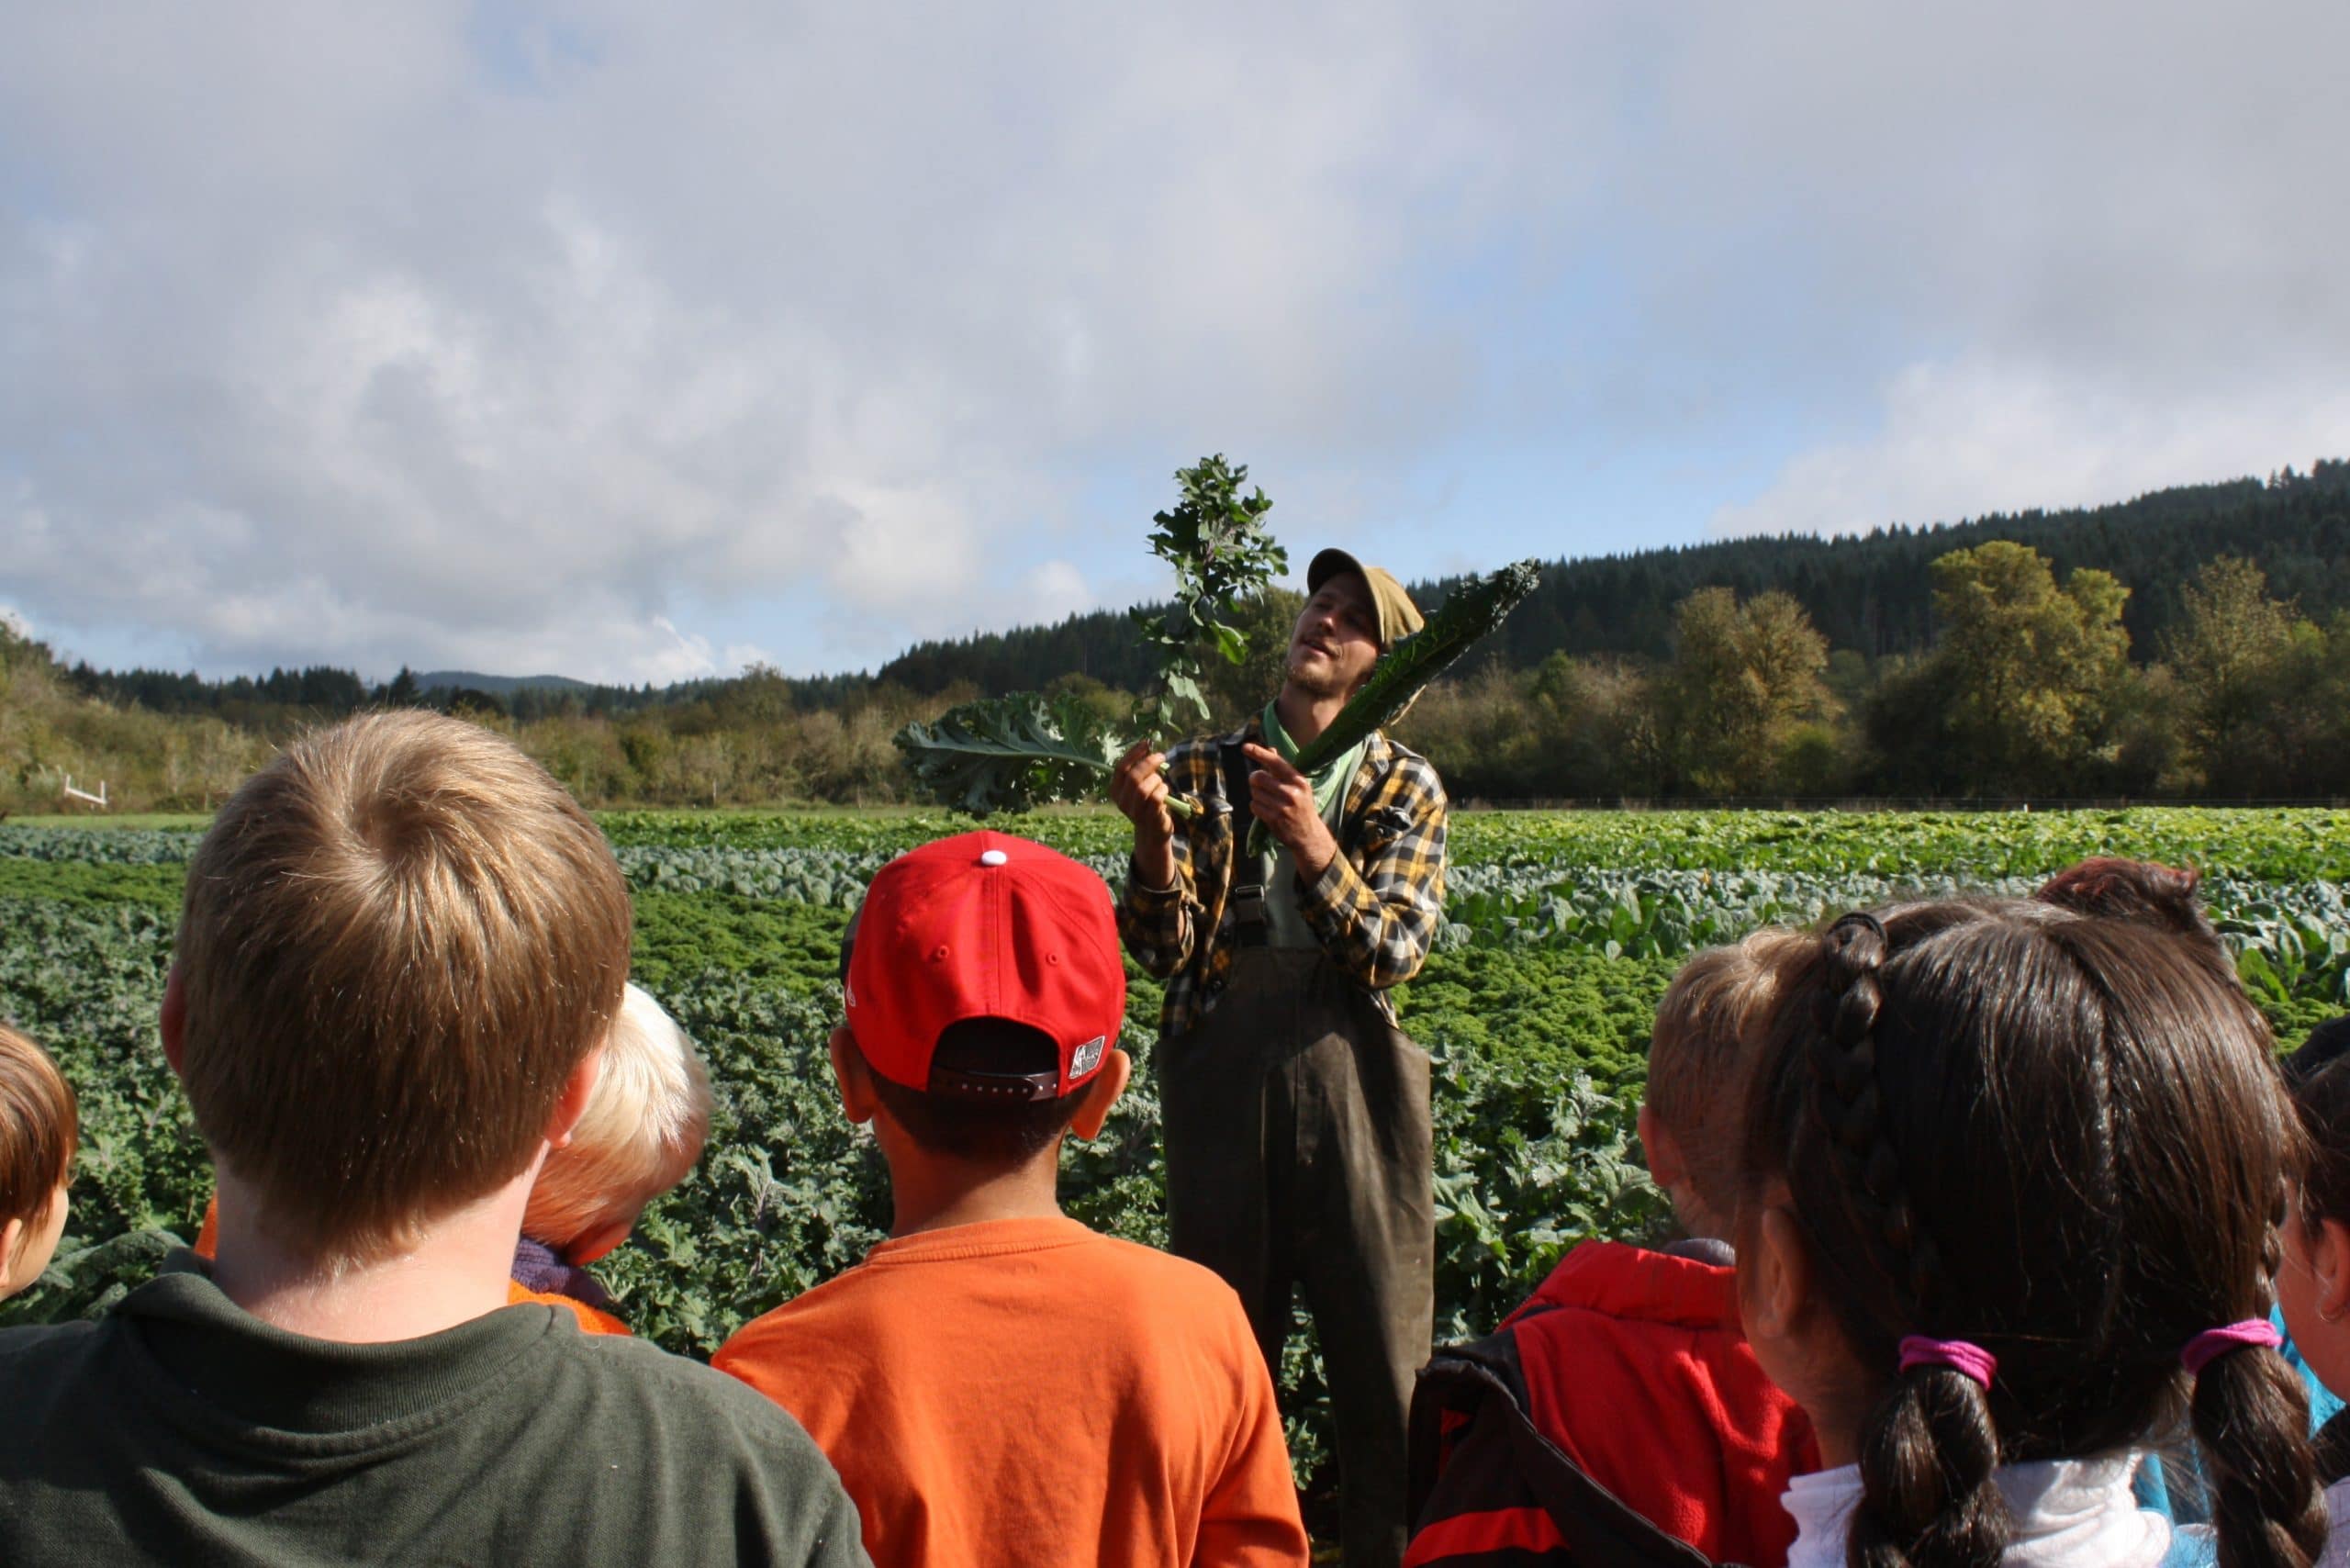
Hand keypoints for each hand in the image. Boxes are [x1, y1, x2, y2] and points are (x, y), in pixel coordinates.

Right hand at [1110, 741, 1173, 843]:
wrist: (1153, 832)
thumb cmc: (1148, 803)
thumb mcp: (1140, 785)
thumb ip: (1141, 769)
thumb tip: (1149, 746)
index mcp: (1116, 790)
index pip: (1120, 768)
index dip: (1133, 753)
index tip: (1146, 743)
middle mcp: (1121, 801)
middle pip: (1133, 777)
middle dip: (1149, 763)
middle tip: (1161, 757)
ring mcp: (1134, 812)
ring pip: (1144, 788)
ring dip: (1157, 780)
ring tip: (1161, 783)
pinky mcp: (1149, 818)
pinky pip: (1156, 798)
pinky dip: (1163, 790)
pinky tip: (1165, 792)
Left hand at [1242, 743, 1337, 876]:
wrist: (1309, 835)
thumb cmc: (1302, 806)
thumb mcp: (1298, 786)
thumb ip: (1282, 769)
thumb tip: (1271, 750)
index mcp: (1298, 780)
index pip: (1275, 762)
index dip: (1259, 753)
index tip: (1245, 747)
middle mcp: (1292, 792)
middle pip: (1259, 777)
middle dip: (1255, 780)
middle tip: (1260, 785)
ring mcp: (1283, 806)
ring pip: (1255, 792)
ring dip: (1257, 795)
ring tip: (1268, 801)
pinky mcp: (1274, 818)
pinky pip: (1254, 805)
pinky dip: (1256, 806)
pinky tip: (1266, 810)